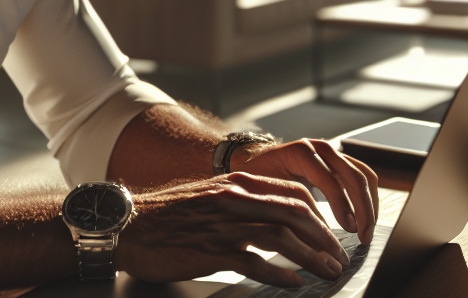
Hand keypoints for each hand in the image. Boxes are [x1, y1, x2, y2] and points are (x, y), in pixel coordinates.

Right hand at [115, 172, 349, 286]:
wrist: (129, 225)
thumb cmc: (167, 216)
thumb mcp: (209, 197)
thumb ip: (240, 204)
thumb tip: (273, 222)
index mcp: (236, 184)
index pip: (293, 193)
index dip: (319, 215)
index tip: (331, 234)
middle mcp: (234, 200)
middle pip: (295, 213)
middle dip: (324, 237)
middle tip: (338, 256)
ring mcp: (224, 225)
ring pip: (282, 237)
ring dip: (311, 256)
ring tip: (327, 271)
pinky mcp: (212, 251)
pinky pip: (255, 262)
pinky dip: (280, 273)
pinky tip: (294, 283)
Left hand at [230, 140, 378, 244]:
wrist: (254, 159)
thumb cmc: (257, 178)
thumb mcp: (265, 191)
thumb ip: (287, 208)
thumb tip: (311, 241)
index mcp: (301, 152)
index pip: (330, 180)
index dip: (342, 206)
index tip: (349, 230)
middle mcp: (320, 148)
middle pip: (354, 176)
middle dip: (364, 209)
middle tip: (364, 236)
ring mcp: (332, 152)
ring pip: (364, 175)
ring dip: (370, 205)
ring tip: (366, 231)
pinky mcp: (339, 160)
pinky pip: (362, 176)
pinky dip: (368, 198)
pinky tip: (364, 218)